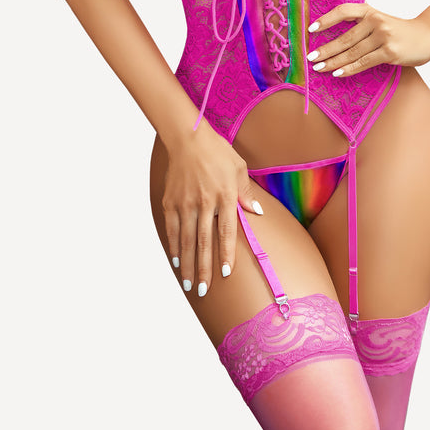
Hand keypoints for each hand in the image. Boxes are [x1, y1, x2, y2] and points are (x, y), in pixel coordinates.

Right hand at [162, 124, 261, 297]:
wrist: (188, 138)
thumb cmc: (217, 152)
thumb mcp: (239, 168)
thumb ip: (246, 193)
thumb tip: (258, 213)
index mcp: (224, 196)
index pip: (226, 232)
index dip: (225, 254)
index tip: (225, 273)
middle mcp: (204, 203)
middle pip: (204, 242)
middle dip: (204, 269)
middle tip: (204, 291)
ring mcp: (185, 203)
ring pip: (186, 240)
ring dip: (188, 264)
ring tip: (190, 285)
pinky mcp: (171, 202)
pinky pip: (172, 229)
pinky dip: (174, 246)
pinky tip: (177, 262)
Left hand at [306, 4, 429, 75]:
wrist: (427, 35)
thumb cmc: (399, 30)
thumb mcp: (380, 20)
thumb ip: (361, 26)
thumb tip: (335, 43)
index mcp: (369, 11)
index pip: (343, 12)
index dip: (326, 20)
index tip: (311, 30)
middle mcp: (375, 21)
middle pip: (344, 38)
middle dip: (325, 49)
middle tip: (310, 58)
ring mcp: (383, 36)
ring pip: (352, 52)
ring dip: (333, 62)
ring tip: (319, 68)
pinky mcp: (389, 52)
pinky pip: (364, 62)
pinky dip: (349, 69)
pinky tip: (338, 73)